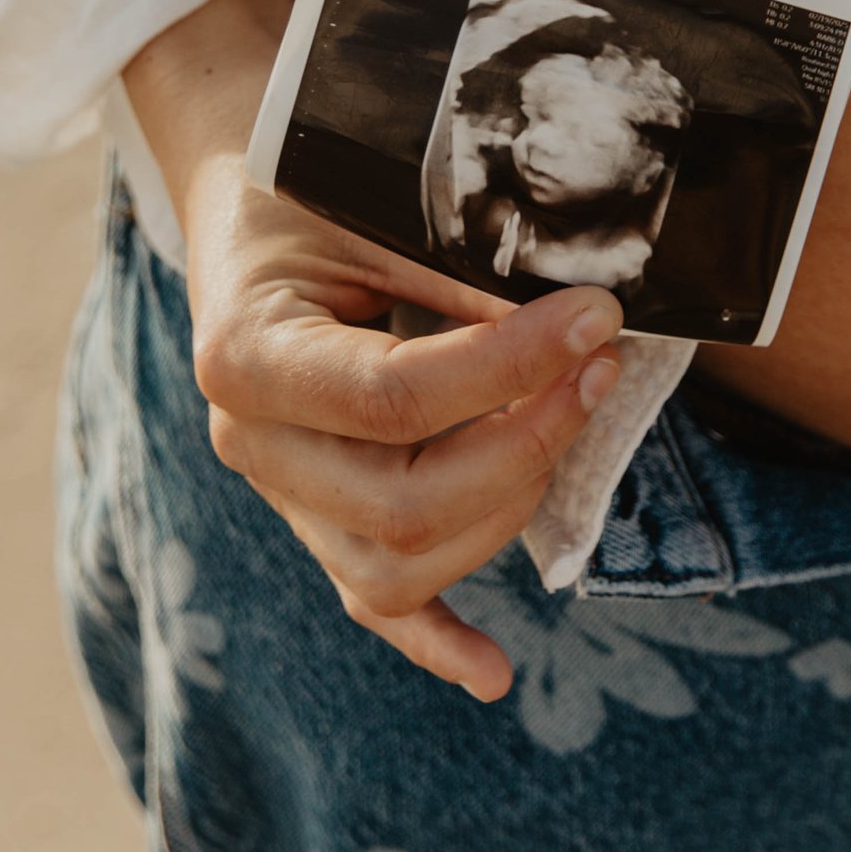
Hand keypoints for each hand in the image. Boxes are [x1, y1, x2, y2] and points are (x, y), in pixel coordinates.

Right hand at [126, 0, 624, 702]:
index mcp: (245, 353)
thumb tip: (573, 321)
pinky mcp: (320, 518)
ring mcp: (284, 494)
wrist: (251, 199)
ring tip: (579, 409)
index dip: (510, 365)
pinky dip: (437, 640)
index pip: (393, 396)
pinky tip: (494, 669)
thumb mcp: (371, 193)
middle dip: (527, 437)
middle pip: (401, 502)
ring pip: (400, 565)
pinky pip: (373, 603)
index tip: (599, 313)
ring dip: (512, 501)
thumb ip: (456, 260)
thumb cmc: (314, 183)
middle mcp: (251, 444)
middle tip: (605, 358)